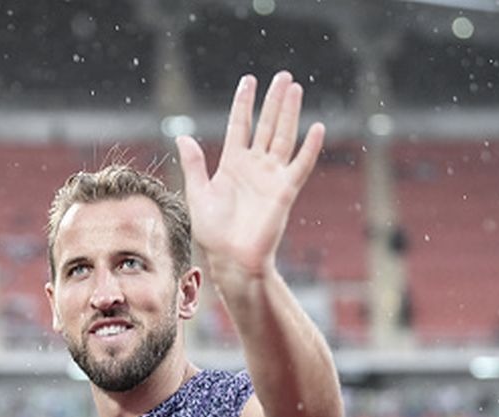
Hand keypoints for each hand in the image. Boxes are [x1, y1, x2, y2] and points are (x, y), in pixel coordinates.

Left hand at [175, 71, 323, 292]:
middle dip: (273, 101)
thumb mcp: (198, 193)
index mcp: (232, 164)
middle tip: (282, 76)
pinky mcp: (285, 191)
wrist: (230, 258)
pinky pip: (300, 165)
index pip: (240, 125)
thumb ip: (194, 165)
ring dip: (289, 113)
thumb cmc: (212, 232)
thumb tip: (182, 137)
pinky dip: (310, 148)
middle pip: (266, 125)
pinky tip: (317, 128)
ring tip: (295, 89)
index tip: (249, 81)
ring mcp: (271, 177)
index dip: (244, 103)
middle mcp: (254, 166)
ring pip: (283, 137)